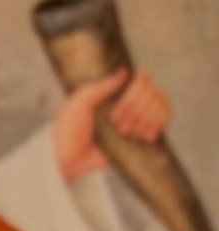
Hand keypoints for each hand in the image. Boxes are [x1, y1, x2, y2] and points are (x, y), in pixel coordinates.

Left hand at [55, 68, 171, 180]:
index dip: (135, 93)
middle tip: (118, 124)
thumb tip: (125, 71)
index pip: (142, 78)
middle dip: (138, 109)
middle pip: (153, 92)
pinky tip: (144, 135)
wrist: (67, 159)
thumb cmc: (68, 130)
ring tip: (128, 132)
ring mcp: (136, 116)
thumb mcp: (80, 103)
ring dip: (147, 118)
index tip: (116, 110)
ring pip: (161, 104)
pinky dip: (157, 124)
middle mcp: (128, 100)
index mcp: (114, 90)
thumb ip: (101, 86)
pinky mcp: (141, 133)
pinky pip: (164, 120)